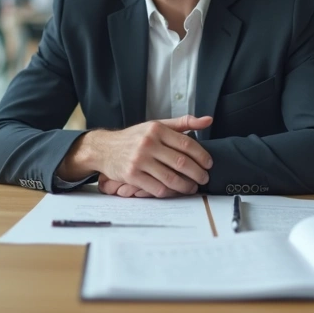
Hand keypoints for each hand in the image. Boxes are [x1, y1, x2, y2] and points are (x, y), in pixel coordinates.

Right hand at [58, 115, 213, 197]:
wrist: (104, 148)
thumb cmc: (134, 137)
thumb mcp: (156, 125)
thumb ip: (183, 123)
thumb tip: (208, 120)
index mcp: (157, 129)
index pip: (186, 143)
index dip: (202, 155)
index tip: (209, 163)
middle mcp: (148, 143)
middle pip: (181, 162)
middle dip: (198, 173)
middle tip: (204, 178)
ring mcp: (139, 160)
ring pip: (171, 178)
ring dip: (186, 186)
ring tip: (193, 187)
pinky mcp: (132, 175)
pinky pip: (157, 188)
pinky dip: (170, 192)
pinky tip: (175, 191)